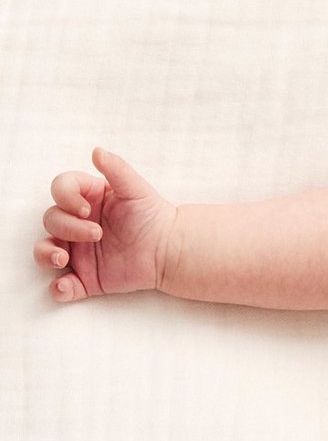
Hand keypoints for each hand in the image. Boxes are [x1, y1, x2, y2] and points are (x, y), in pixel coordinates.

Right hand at [35, 148, 178, 301]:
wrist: (169, 250)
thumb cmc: (153, 216)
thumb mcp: (136, 189)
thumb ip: (117, 169)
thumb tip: (97, 151)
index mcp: (86, 199)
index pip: (60, 191)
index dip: (65, 198)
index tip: (86, 209)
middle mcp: (77, 224)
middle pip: (51, 220)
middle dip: (67, 227)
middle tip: (97, 234)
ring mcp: (79, 251)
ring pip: (45, 250)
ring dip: (46, 254)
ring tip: (62, 258)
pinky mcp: (86, 278)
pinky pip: (62, 285)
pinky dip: (58, 289)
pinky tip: (64, 287)